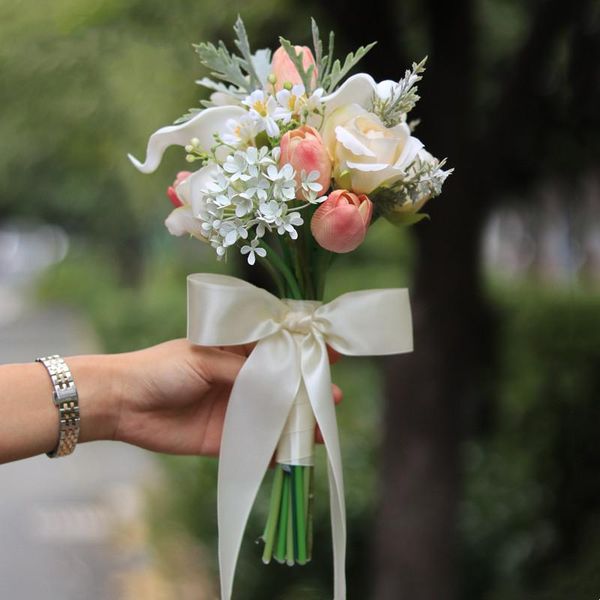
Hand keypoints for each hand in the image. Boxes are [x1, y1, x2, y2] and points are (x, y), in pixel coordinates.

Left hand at [105, 339, 341, 455]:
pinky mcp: (223, 438)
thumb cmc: (161, 368)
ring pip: (273, 415)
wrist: (123, 403)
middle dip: (307, 388)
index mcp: (235, 351)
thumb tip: (279, 378)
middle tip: (332, 395)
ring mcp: (233, 409)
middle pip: (281, 384)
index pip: (278, 348)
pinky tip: (295, 452)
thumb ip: (241, 370)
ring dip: (297, 420)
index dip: (303, 349)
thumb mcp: (204, 357)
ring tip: (321, 425)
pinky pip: (254, 444)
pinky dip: (274, 449)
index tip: (330, 352)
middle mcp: (239, 379)